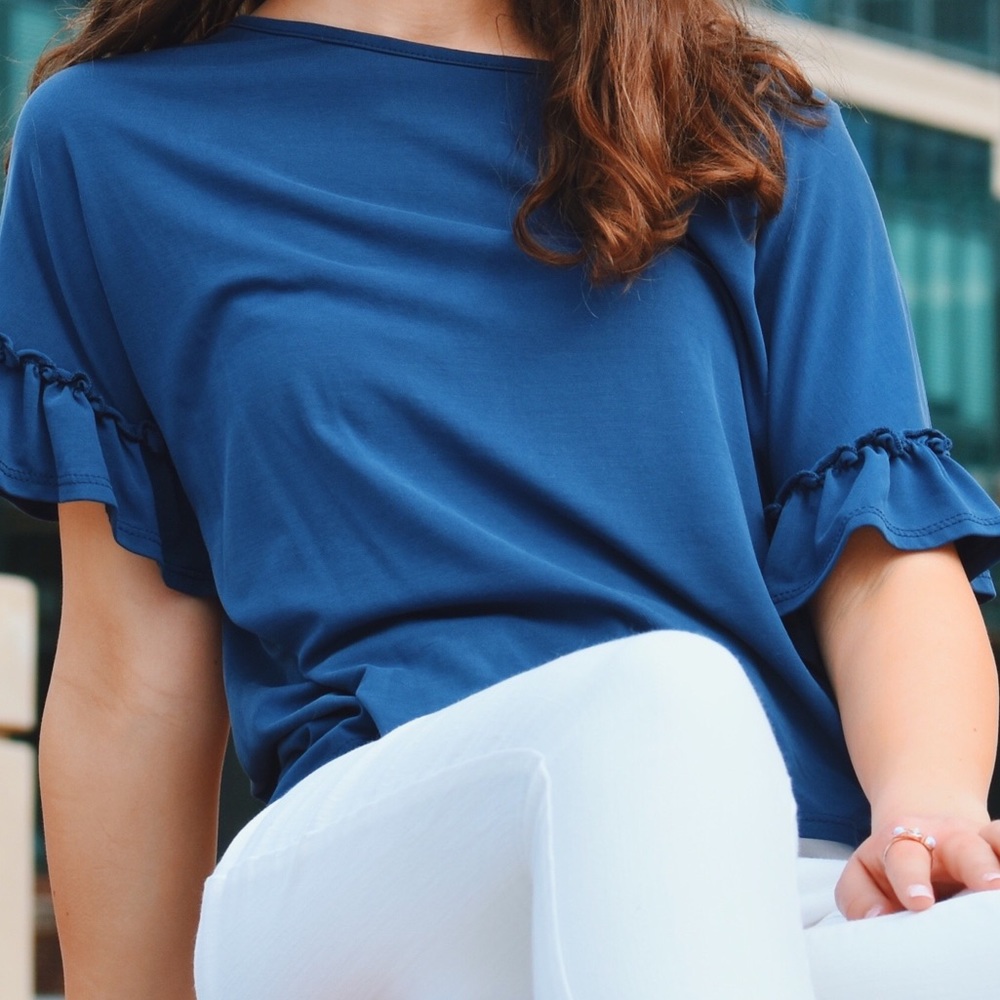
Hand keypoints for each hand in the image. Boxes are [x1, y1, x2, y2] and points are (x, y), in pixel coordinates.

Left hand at [835, 815, 999, 919]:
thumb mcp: (865, 873)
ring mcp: (982, 845)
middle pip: (966, 849)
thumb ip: (859, 896)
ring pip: (998, 840)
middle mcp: (949, 840)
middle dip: (978, 867)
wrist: (924, 832)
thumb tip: (877, 919)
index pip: (906, 858)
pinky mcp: (998, 851)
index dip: (912, 879)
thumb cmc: (891, 866)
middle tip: (990, 886)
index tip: (919, 902)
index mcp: (906, 842)